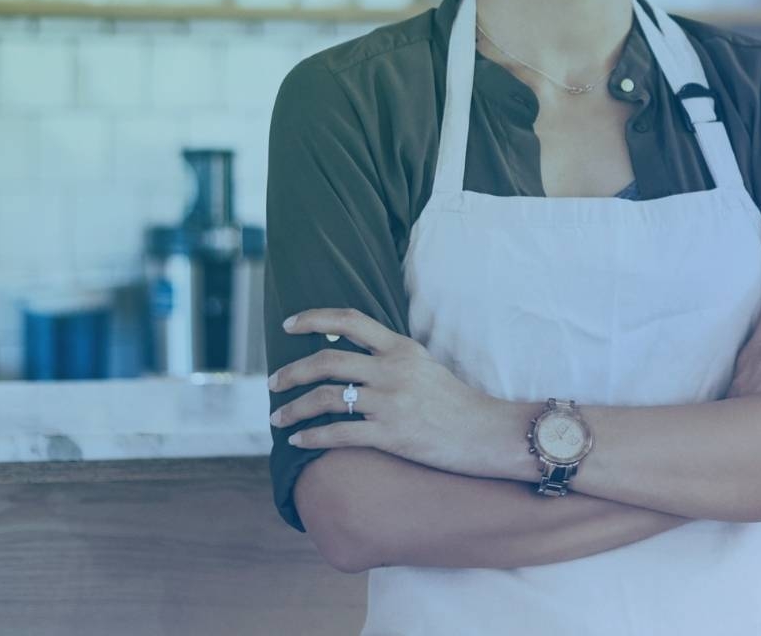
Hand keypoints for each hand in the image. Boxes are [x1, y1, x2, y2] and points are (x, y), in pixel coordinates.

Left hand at [269, 308, 517, 478]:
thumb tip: (351, 356)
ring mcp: (392, 402)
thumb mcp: (426, 366)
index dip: (314, 319)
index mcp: (401, 348)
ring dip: (294, 408)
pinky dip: (312, 436)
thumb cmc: (456, 403)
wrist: (487, 432)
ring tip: (278, 418)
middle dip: (290, 372)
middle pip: (327, 361)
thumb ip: (391, 358)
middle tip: (273, 383)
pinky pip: (339, 433)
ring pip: (326, 398)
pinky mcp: (391, 435)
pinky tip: (298, 440)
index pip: (351, 320)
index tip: (288, 324)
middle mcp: (394, 370)